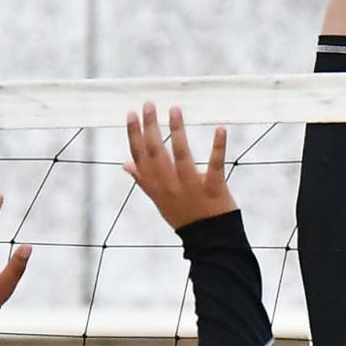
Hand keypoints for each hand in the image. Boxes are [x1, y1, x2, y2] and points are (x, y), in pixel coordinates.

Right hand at [124, 103, 235, 229]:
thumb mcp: (160, 201)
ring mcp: (192, 188)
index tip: (131, 114)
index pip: (140, 158)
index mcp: (156, 188)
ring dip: (178, 131)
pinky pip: (216, 165)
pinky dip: (219, 146)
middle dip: (151, 127)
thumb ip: (144, 181)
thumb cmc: (185, 216)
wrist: (210, 242)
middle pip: (156, 153)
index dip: (134, 135)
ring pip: (182, 156)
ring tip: (174, 109)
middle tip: (149, 104)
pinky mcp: (214, 189)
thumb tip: (125, 164)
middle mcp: (171, 187)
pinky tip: (220, 128)